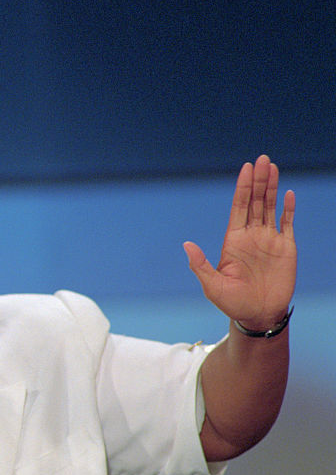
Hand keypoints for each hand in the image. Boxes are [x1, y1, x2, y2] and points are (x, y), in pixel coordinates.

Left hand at [183, 155, 295, 330]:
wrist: (258, 316)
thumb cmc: (232, 303)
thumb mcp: (212, 285)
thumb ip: (200, 264)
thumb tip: (186, 244)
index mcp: (233, 240)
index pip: (239, 207)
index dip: (242, 188)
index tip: (246, 168)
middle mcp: (251, 236)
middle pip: (256, 201)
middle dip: (258, 180)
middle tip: (262, 159)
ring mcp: (269, 240)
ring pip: (271, 207)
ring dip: (272, 187)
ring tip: (272, 167)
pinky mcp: (286, 248)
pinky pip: (287, 223)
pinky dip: (289, 209)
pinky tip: (288, 194)